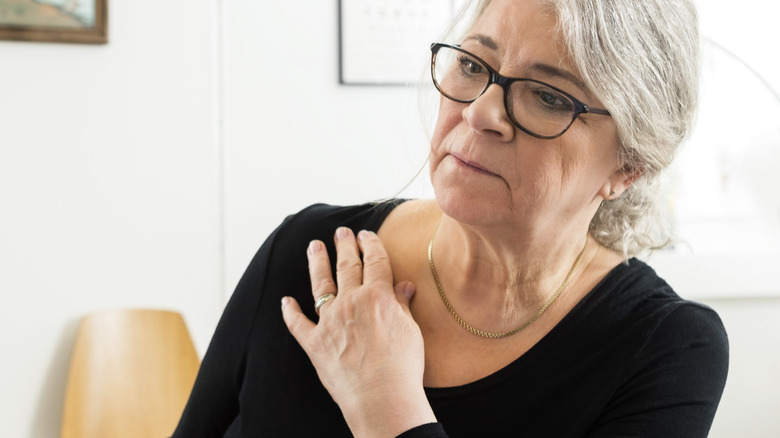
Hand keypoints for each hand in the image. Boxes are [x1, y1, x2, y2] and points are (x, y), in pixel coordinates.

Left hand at [281, 227, 435, 437]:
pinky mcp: (315, 343)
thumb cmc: (402, 368)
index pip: (374, 260)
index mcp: (377, 296)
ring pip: (320, 284)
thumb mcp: (411, 330)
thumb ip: (402, 305)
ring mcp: (330, 321)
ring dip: (316, 262)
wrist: (382, 399)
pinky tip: (285, 301)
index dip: (370, 244)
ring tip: (314, 246)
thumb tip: (403, 286)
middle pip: (346, 265)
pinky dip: (290, 312)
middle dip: (344, 245)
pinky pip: (297, 323)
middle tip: (341, 232)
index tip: (366, 234)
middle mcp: (350, 302)